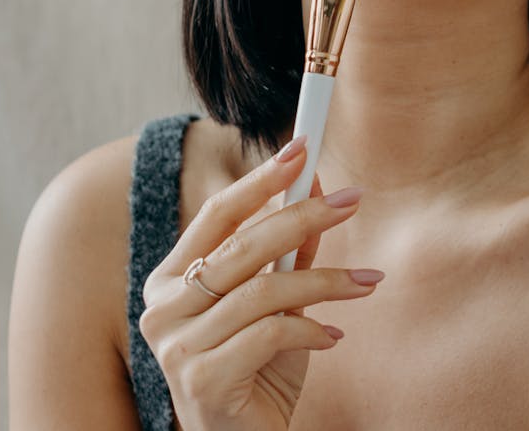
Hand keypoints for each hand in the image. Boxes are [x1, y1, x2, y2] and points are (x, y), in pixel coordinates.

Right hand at [139, 137, 383, 429]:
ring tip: (366, 282)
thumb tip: (314, 183)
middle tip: (352, 201)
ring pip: (265, 290)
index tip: (301, 149)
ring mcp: (176, 346)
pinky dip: (312, 328)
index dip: (259, 179)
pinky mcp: (201, 379)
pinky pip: (271, 334)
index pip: (216, 214)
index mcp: (170, 279)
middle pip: (244, 245)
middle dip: (305, 215)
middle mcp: (163, 308)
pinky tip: (334, 335)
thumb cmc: (255, 370)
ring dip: (326, 281)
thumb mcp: (274, 303)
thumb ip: (287, 250)